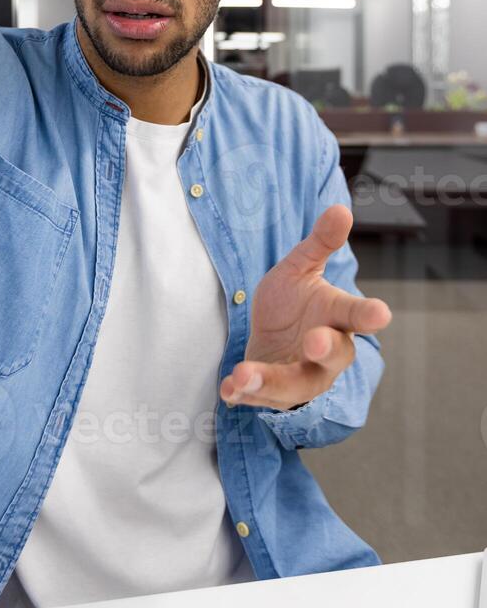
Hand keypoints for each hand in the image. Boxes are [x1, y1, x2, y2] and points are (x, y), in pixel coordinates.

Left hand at [219, 204, 391, 409]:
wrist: (270, 336)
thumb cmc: (293, 302)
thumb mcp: (300, 267)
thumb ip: (320, 243)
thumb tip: (340, 208)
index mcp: (337, 318)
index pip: (357, 315)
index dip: (369, 315)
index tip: (381, 313)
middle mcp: (325, 354)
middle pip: (334, 357)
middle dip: (326, 350)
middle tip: (314, 341)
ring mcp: (301, 376)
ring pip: (294, 385)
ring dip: (269, 381)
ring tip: (243, 375)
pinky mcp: (273, 393)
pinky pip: (260, 398)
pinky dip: (243, 395)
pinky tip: (227, 390)